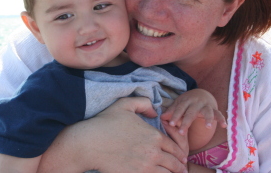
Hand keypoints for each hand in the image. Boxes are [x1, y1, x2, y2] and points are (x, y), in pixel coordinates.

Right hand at [38, 97, 187, 172]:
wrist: (89, 143)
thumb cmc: (106, 122)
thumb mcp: (125, 104)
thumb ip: (144, 103)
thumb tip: (156, 112)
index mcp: (154, 136)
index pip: (174, 147)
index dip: (179, 153)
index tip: (181, 157)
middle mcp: (153, 153)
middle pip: (174, 163)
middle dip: (179, 166)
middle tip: (182, 169)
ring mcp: (144, 167)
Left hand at [161, 89, 226, 135]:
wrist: (202, 93)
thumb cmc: (188, 101)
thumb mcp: (179, 103)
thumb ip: (172, 111)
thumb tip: (161, 118)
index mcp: (186, 100)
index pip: (180, 108)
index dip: (175, 116)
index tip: (170, 124)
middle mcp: (196, 102)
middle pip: (191, 112)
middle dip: (186, 122)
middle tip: (182, 132)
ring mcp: (206, 105)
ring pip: (207, 112)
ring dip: (208, 118)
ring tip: (208, 127)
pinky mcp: (214, 109)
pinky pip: (218, 114)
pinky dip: (221, 119)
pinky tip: (224, 126)